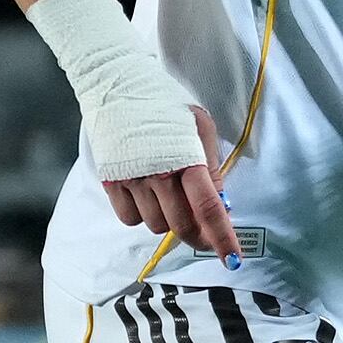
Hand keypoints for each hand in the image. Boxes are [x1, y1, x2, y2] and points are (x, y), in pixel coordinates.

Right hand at [103, 105, 236, 259]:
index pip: (209, 208)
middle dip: (197, 234)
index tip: (232, 259)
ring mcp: (131, 179)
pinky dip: (141, 214)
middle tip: (204, 230)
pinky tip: (146, 194)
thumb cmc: (165, 104)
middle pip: (182, 225)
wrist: (117, 82)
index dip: (222, 238)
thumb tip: (221, 206)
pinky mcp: (109, 181)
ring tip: (168, 193)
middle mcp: (157, 172)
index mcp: (186, 158)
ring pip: (156, 225)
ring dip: (168, 219)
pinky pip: (129, 219)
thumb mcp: (200, 127)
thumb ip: (211, 168)